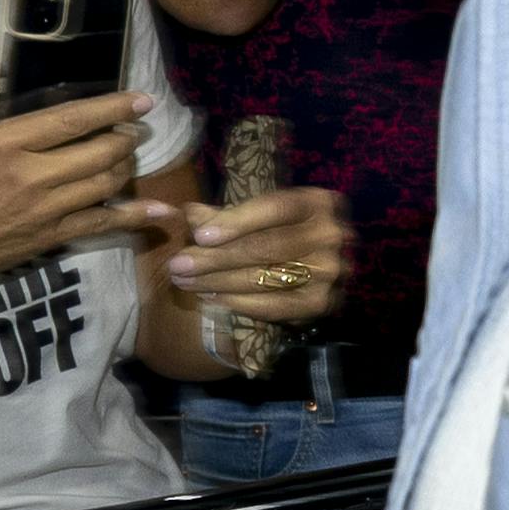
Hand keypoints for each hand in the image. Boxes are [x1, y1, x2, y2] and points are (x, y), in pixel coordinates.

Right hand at [0, 89, 157, 295]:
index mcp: (6, 143)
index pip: (72, 119)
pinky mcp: (52, 236)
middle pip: (98, 151)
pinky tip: (159, 210)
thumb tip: (52, 120)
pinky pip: (103, 223)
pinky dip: (134, 215)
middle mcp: (31, 173)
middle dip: (126, 137)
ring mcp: (45, 208)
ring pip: (105, 183)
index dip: (112, 107)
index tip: (141, 98)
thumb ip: (10, 134)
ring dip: (127, 166)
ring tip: (131, 155)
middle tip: (136, 130)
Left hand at [145, 184, 346, 327]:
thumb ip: (226, 214)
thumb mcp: (259, 213)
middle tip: (178, 265)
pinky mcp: (322, 303)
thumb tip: (190, 215)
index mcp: (317, 202)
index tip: (199, 236)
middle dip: (216, 258)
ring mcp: (330, 272)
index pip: (275, 208)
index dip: (237, 222)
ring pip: (266, 279)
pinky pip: (274, 307)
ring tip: (185, 282)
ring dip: (219, 283)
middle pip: (267, 247)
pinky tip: (211, 298)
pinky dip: (239, 304)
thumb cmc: (282, 229)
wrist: (322, 261)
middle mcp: (330, 235)